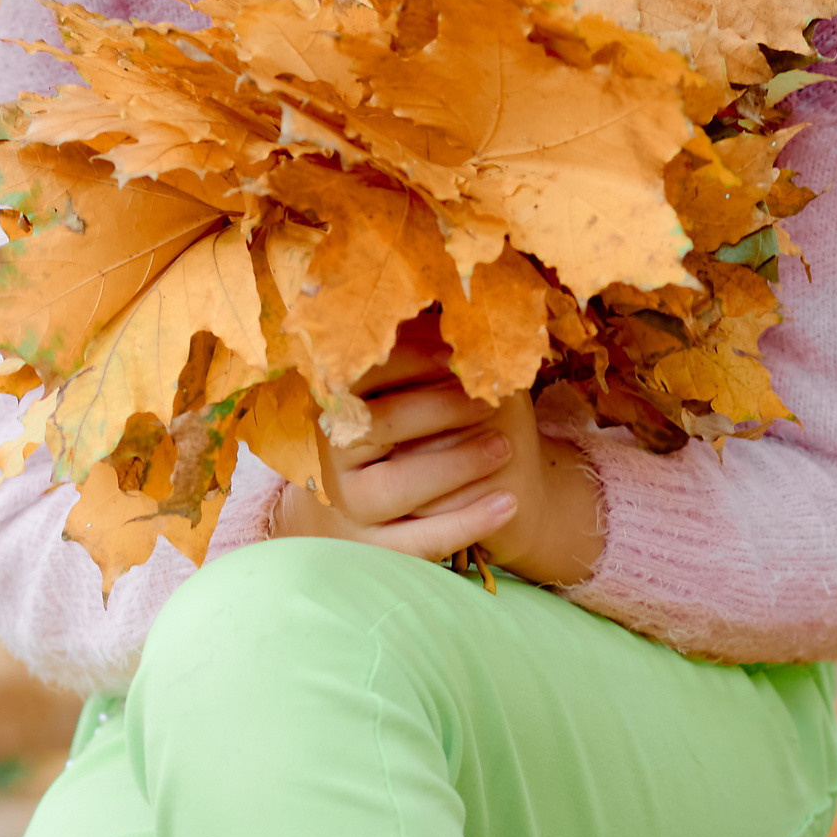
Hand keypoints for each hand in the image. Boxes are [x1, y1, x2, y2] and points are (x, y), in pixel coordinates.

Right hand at [271, 317, 603, 586]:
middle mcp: (328, 454)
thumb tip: (463, 286)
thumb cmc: (403, 426)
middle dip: (439, 409)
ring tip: (506, 447)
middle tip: (488, 399)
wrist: (366, 507)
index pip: (360, 374)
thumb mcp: (403, 383)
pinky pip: (417, 543)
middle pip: (379, 427)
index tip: (456, 351)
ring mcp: (347, 506)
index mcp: (331, 402)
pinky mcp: (372, 549)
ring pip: (395, 488)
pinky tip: (507, 504)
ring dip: (455, 465)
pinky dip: (467, 523)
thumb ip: (418, 345)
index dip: (410, 360)